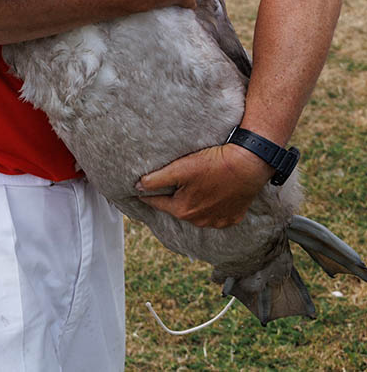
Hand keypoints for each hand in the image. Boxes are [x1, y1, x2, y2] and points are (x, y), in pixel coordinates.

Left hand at [136, 143, 272, 227]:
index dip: (147, 194)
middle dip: (172, 197)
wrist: (248, 164)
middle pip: (177, 207)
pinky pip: (215, 214)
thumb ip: (155, 180)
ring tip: (194, 187)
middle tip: (172, 184)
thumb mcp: (179, 169)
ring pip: (196, 212)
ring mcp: (217, 221)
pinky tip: (212, 193)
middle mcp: (199, 221)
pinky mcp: (232, 217)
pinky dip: (211, 206)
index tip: (139, 190)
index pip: (157, 202)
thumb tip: (137, 187)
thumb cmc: (213, 164)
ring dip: (192, 202)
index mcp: (183, 210)